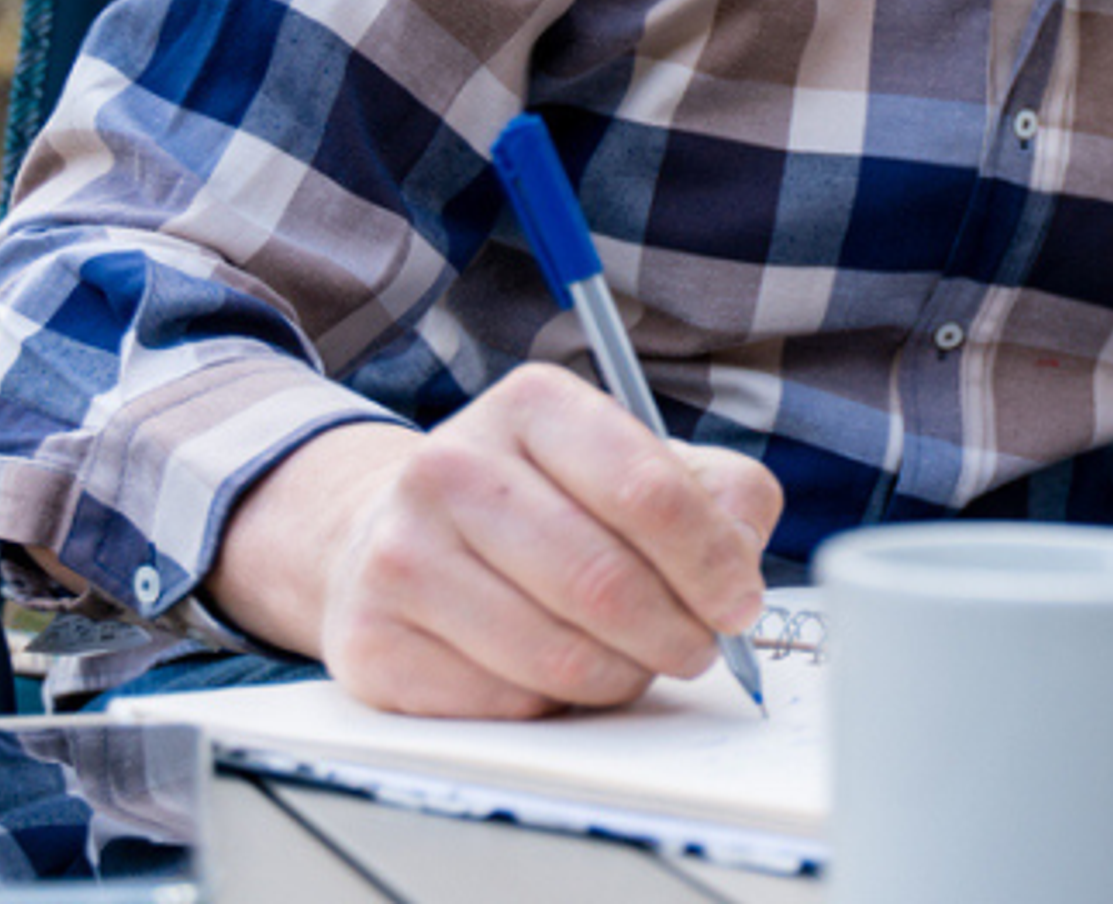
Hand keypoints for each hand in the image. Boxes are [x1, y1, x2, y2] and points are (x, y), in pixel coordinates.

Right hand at [207, 364, 781, 717]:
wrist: (396, 536)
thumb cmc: (549, 504)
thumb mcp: (642, 465)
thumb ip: (720, 497)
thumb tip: (740, 566)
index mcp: (532, 405)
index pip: (647, 492)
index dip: (712, 563)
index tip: (739, 604)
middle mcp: (451, 467)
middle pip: (604, 583)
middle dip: (677, 635)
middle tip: (696, 649)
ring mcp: (400, 554)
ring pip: (555, 656)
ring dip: (621, 677)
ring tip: (632, 661)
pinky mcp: (371, 641)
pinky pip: (502, 703)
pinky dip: (553, 707)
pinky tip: (555, 675)